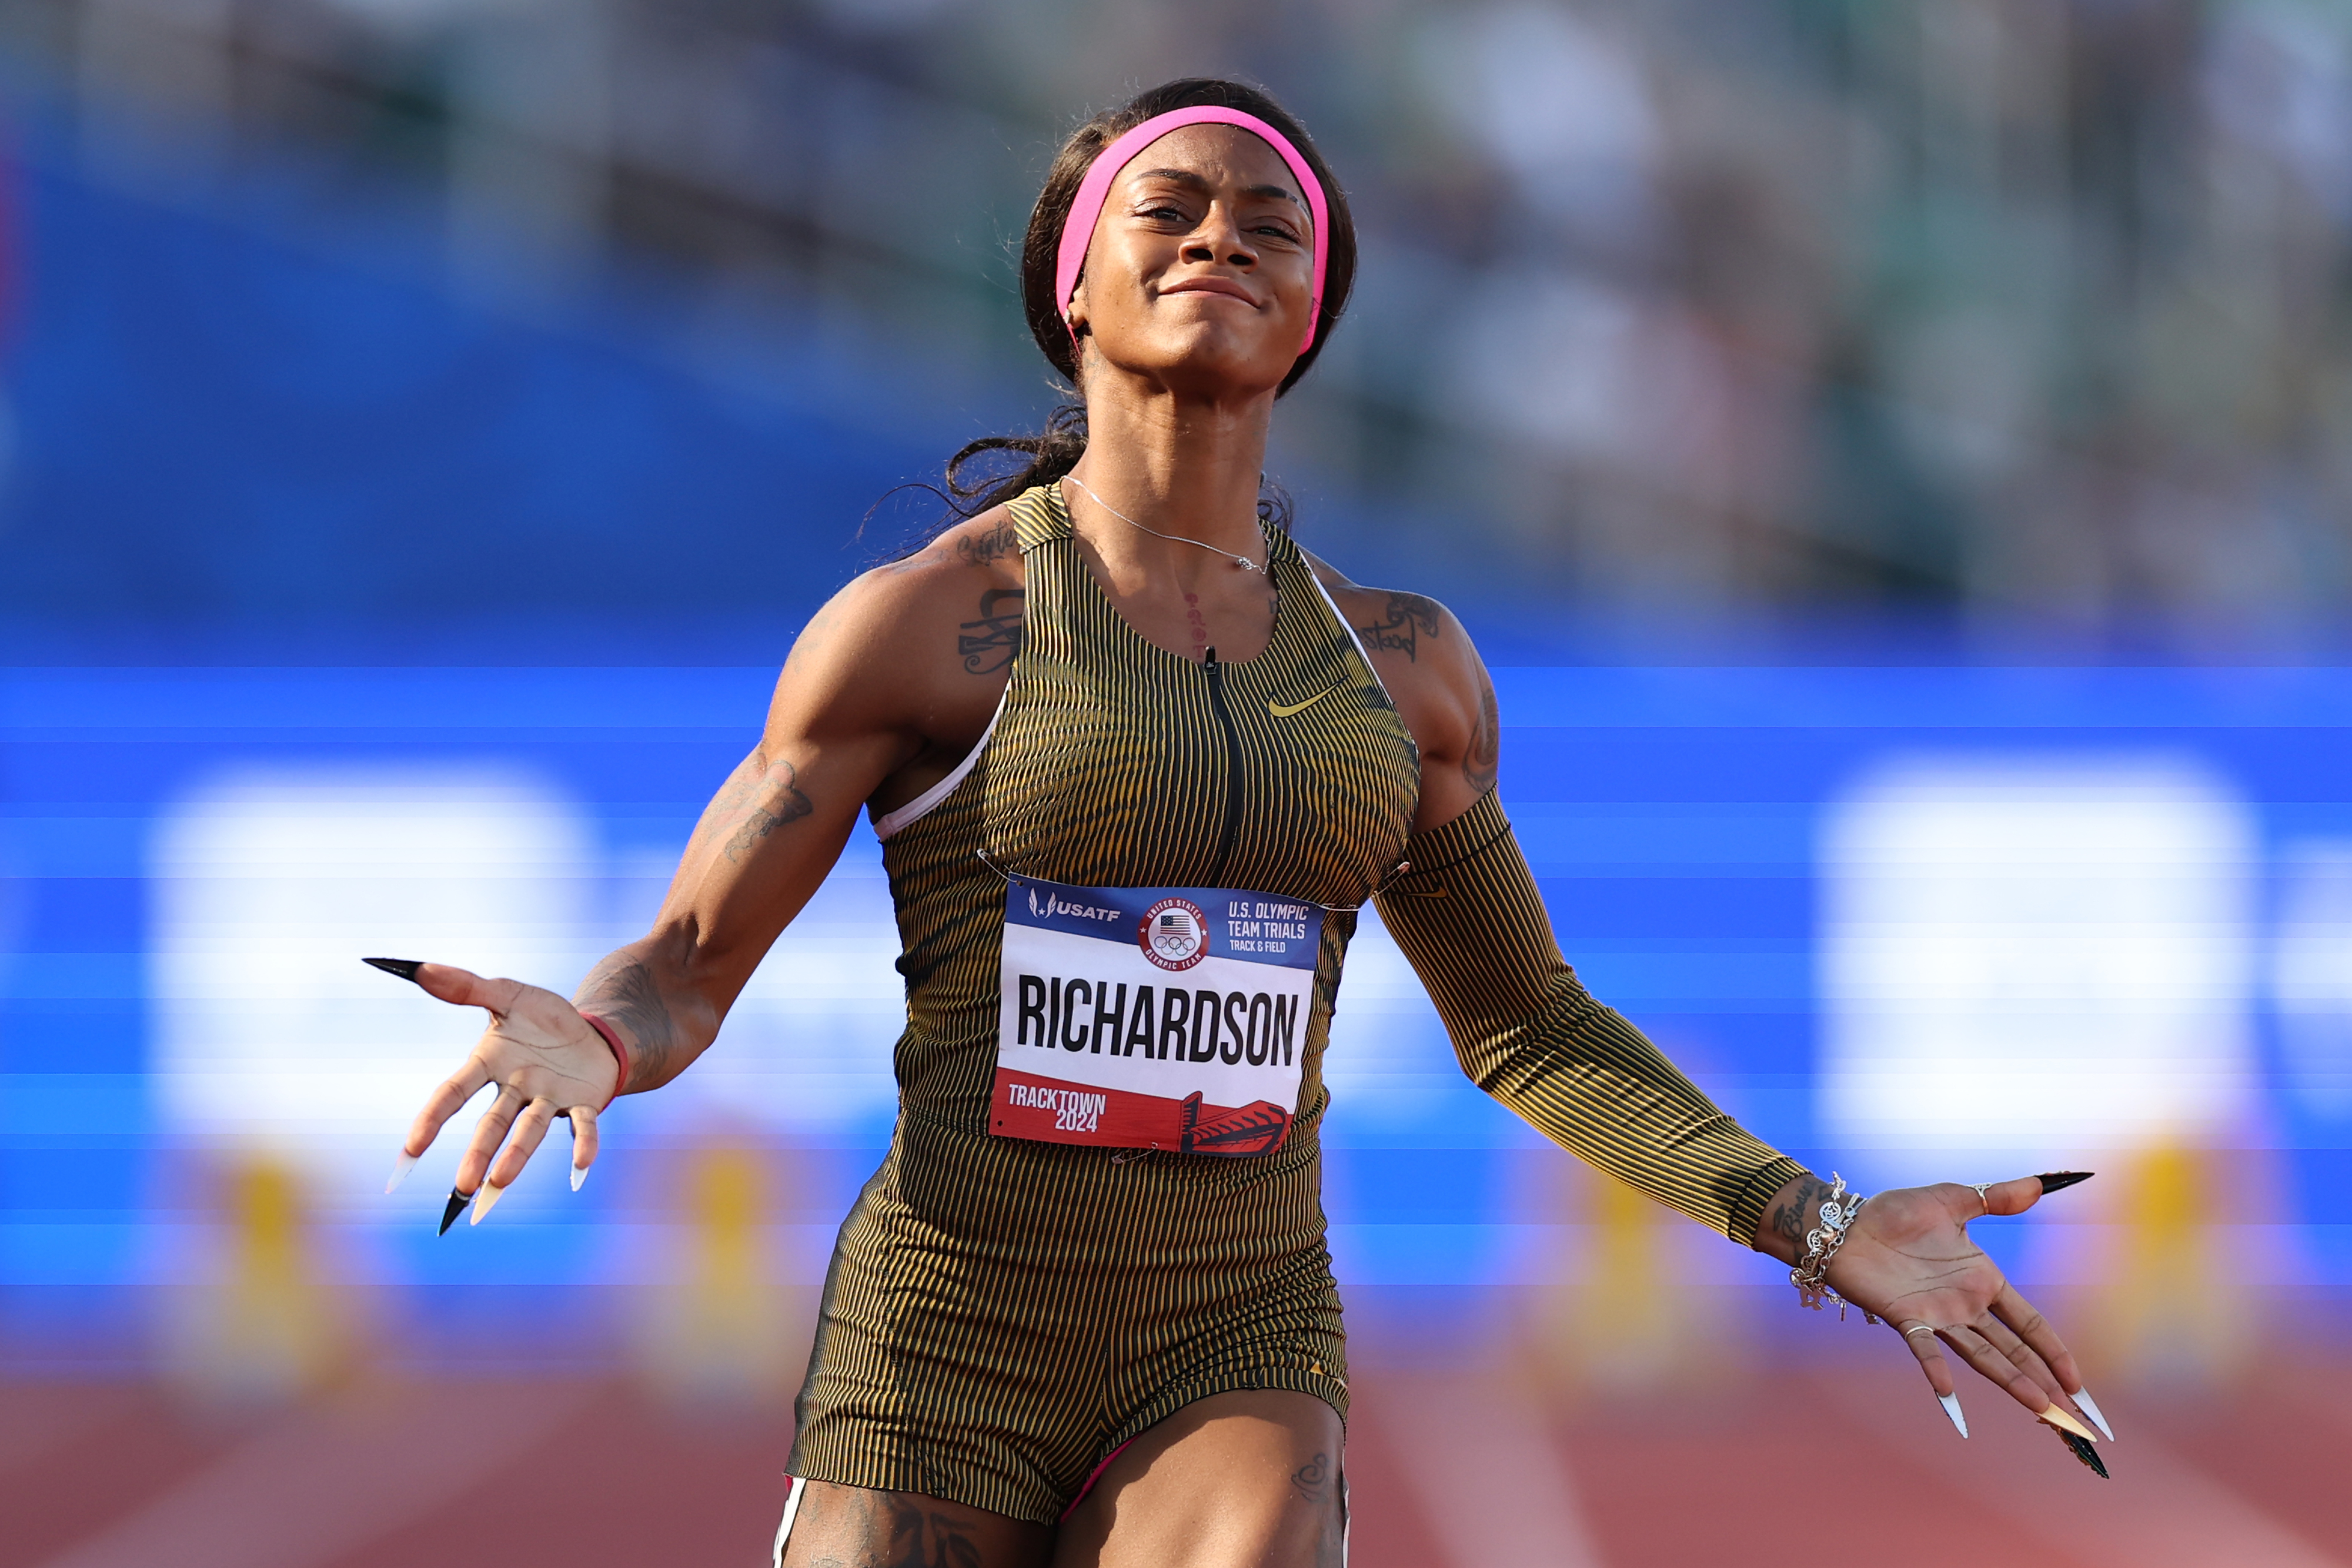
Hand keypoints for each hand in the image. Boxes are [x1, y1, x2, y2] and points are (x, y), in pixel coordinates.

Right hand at [392, 962, 619, 1205]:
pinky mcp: (583, 1104)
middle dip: (478, 1153)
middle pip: (492, 1123)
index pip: (453, 1093)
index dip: (432, 1120)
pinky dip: (583, 1144)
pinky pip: (583, 1126)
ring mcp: (549, 1100)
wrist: (591, 1032)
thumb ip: (468, 987)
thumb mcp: (508, 995)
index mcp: (490, 1064)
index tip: (412, 1150)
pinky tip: (583, 1165)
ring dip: (516, 1155)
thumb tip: (422, 968)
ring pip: (530, 1130)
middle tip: (464, 1186)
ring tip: (500, 1181)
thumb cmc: (542, 1019)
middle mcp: (516, 1089)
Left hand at [1825, 1178, 2099, 1436]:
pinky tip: (1950, 1396)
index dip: (2054, 1351)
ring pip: (1983, 1356)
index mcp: (1983, 1281)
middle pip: (2014, 1350)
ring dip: (2010, 1381)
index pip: (2030, 1323)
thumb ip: (1995, 1198)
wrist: (1845, 1223)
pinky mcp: (1905, 1319)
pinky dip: (1936, 1371)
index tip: (2077, 1384)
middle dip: (2043, 1380)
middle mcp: (1966, 1306)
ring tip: (2039, 1408)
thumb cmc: (1897, 1212)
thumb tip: (2038, 1184)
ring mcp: (1937, 1316)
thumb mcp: (1953, 1199)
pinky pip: (1925, 1349)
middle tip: (2072, 1417)